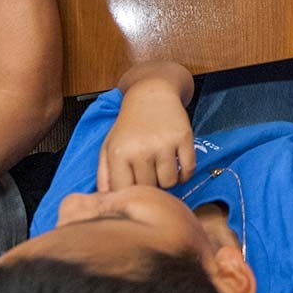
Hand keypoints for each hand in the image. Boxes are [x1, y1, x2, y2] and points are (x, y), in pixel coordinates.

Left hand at [97, 76, 195, 190]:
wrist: (151, 94)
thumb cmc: (129, 124)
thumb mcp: (109, 145)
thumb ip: (104, 174)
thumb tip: (105, 198)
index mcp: (119, 153)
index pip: (125, 191)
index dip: (130, 192)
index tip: (134, 184)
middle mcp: (141, 149)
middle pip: (149, 188)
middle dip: (149, 185)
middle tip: (148, 173)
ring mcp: (164, 143)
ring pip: (169, 183)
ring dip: (167, 180)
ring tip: (161, 168)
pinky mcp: (184, 138)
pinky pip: (188, 170)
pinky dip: (184, 174)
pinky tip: (176, 166)